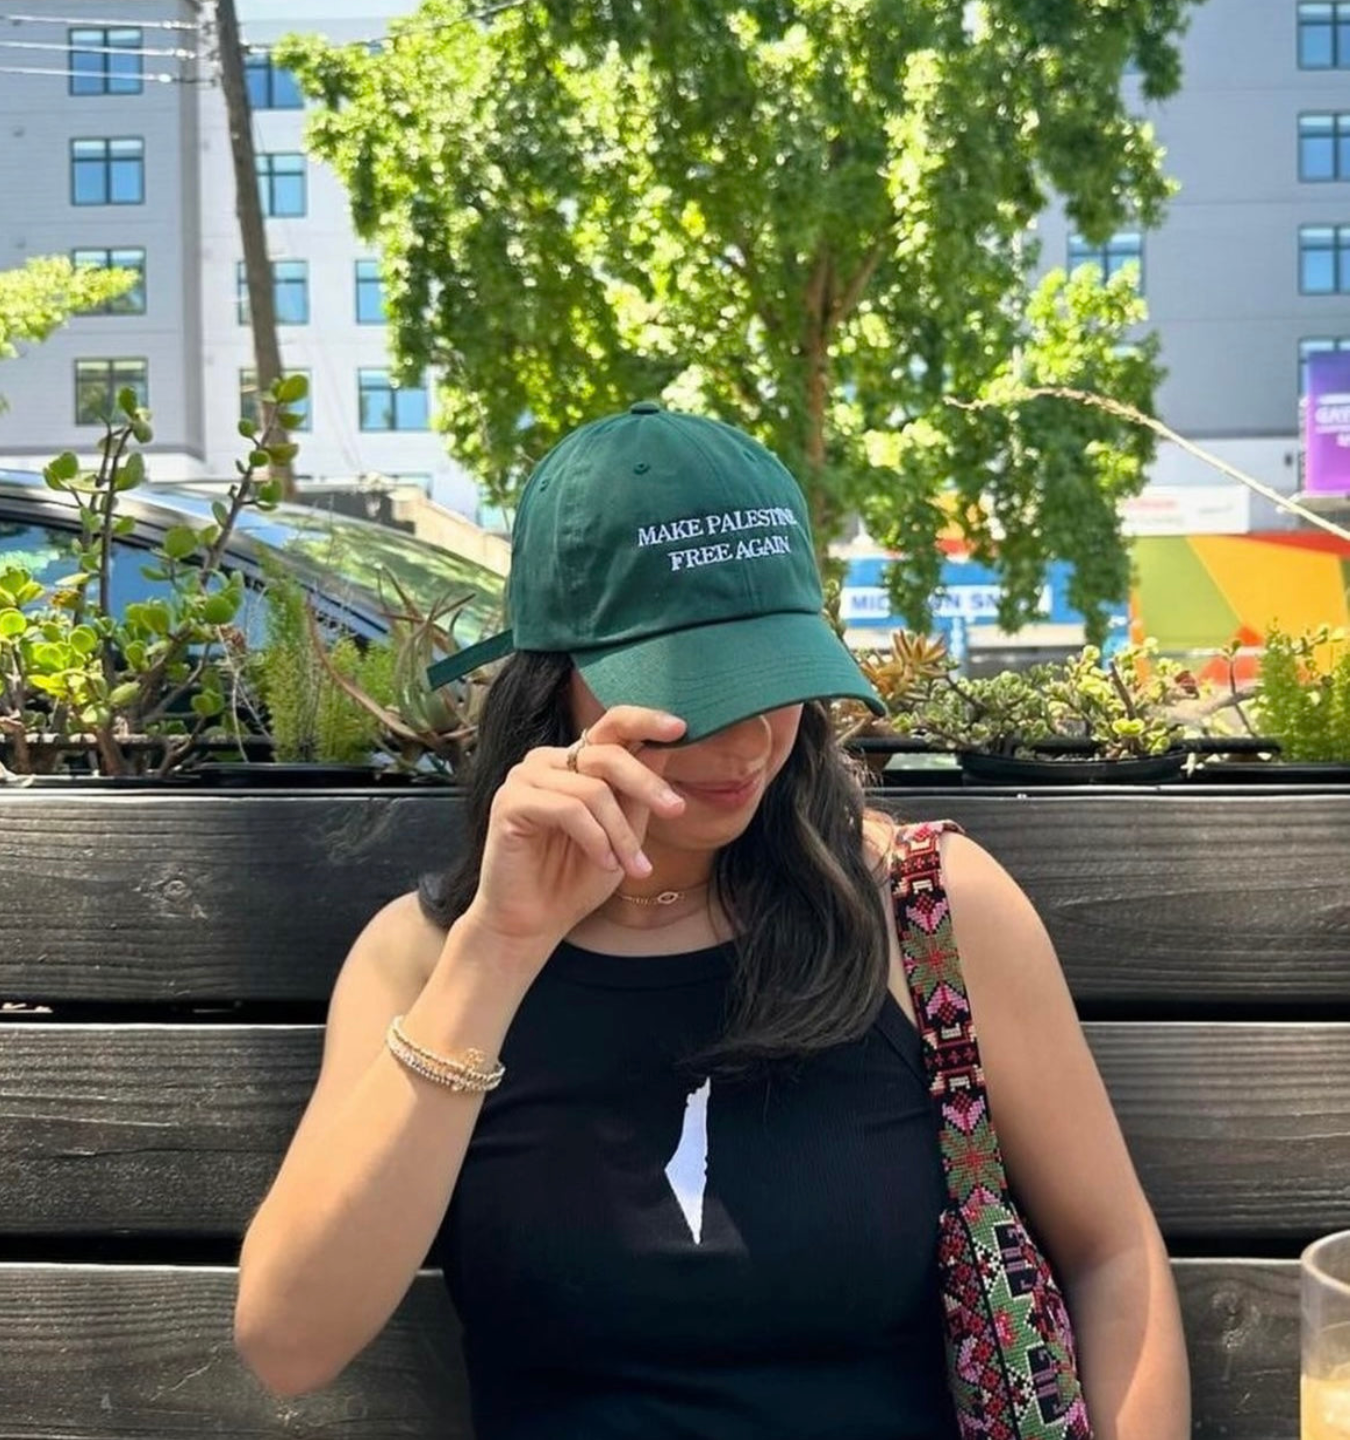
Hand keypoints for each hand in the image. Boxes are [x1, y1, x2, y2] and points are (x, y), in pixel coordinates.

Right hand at [462, 706, 687, 962]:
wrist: (534, 923)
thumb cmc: (576, 879)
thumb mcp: (622, 833)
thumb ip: (637, 794)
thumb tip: (664, 750)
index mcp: (573, 762)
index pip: (611, 726)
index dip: (646, 721)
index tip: (682, 728)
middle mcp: (547, 761)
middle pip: (609, 755)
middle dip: (647, 785)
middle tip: (675, 810)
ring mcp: (524, 778)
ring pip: (593, 790)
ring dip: (621, 834)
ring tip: (633, 868)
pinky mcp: (510, 803)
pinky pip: (569, 810)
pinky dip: (595, 839)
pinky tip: (605, 864)